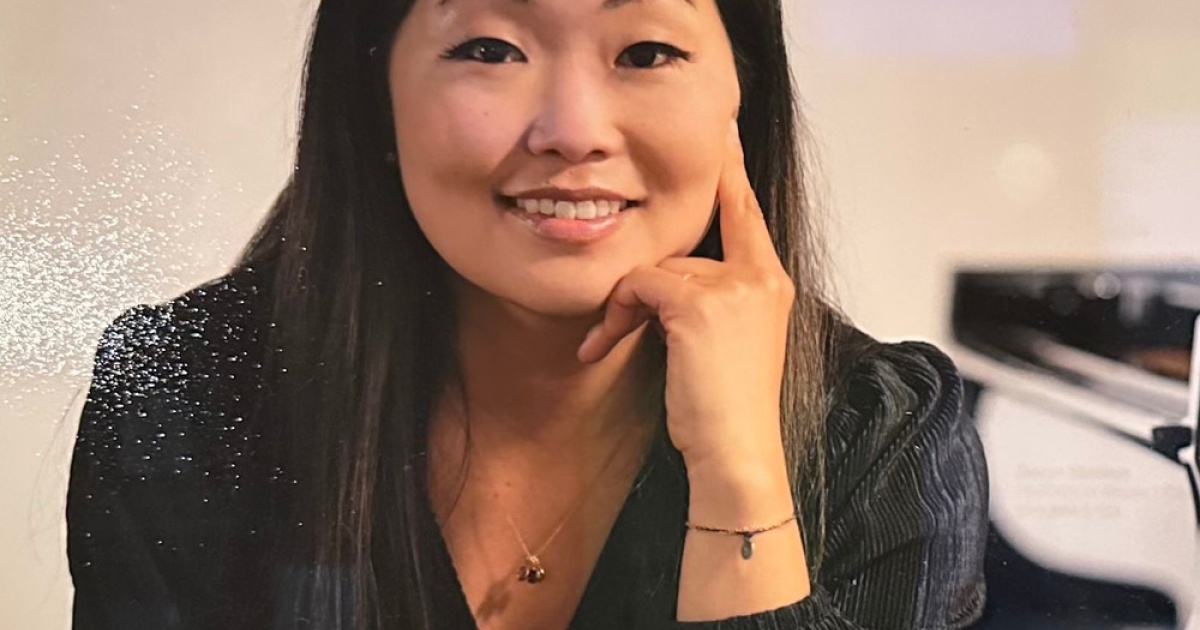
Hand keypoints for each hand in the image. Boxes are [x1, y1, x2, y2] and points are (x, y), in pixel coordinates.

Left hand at [577, 120, 795, 471]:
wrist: (738, 452)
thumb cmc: (728, 408)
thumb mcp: (728, 343)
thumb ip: (710, 300)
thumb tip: (659, 282)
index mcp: (770, 283)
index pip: (746, 213)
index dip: (731, 173)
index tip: (724, 132)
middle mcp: (758, 276)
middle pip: (677, 253)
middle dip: (640, 291)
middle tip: (612, 330)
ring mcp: (732, 287)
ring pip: (652, 270)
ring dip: (622, 308)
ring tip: (609, 344)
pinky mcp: (699, 304)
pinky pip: (637, 286)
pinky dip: (613, 315)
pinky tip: (601, 347)